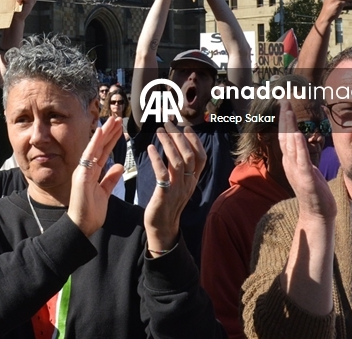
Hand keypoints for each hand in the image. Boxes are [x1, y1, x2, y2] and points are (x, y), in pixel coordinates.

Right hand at [67, 117, 124, 237]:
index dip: (111, 140)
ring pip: (95, 147)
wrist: (81, 226)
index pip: (103, 152)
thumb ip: (110, 179)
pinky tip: (100, 131)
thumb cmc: (90, 212)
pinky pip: (88, 156)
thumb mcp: (104, 193)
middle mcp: (86, 169)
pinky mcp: (81, 175)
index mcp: (92, 173)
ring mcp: (83, 171)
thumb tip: (120, 166)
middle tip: (118, 118)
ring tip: (112, 120)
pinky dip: (94, 143)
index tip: (119, 128)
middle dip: (109, 132)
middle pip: (100, 146)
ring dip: (104, 133)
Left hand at [143, 123, 206, 251]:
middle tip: (168, 123)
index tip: (185, 126)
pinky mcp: (164, 196)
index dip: (195, 140)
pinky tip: (150, 148)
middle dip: (179, 136)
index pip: (201, 157)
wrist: (162, 228)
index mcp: (193, 180)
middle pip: (189, 155)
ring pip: (178, 162)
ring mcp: (177, 190)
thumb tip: (176, 146)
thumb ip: (179, 167)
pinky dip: (157, 159)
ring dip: (168, 143)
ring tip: (159, 130)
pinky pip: (163, 174)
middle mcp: (188, 184)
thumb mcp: (179, 184)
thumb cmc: (168, 203)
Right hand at [278, 101, 335, 221]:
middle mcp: (290, 164)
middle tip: (284, 101)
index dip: (284, 121)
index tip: (285, 105)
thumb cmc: (315, 193)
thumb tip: (301, 142)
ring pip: (290, 145)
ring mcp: (296, 172)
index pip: (285, 137)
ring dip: (289, 127)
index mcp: (291, 162)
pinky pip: (301, 159)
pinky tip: (297, 134)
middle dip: (284, 118)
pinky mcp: (305, 179)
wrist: (317, 215)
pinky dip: (298, 146)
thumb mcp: (308, 170)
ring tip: (288, 111)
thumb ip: (303, 156)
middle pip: (284, 137)